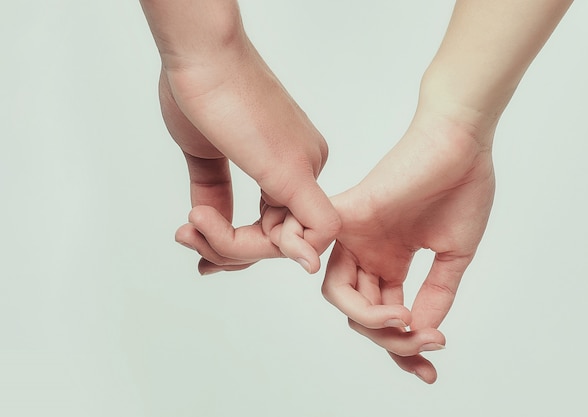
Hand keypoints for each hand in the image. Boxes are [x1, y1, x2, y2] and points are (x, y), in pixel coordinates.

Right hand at [141, 1, 339, 272]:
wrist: (200, 53)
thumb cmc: (201, 89)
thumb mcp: (205, 153)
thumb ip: (214, 192)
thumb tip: (208, 221)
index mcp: (290, 161)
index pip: (274, 226)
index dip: (236, 245)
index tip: (195, 237)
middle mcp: (307, 165)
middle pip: (279, 238)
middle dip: (229, 251)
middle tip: (186, 235)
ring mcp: (305, 168)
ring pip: (287, 242)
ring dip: (231, 248)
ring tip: (191, 224)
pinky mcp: (294, 171)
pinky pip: (317, 230)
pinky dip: (287, 251)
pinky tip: (238, 254)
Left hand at [320, 114, 495, 382]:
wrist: (463, 144)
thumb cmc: (461, 189)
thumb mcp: (452, 258)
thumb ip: (436, 295)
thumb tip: (421, 334)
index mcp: (389, 260)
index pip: (385, 314)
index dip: (403, 348)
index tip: (429, 371)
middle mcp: (367, 251)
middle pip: (357, 311)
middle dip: (386, 339)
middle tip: (420, 341)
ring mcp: (355, 234)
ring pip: (338, 293)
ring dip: (370, 319)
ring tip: (404, 320)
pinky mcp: (349, 213)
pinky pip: (317, 247)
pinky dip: (338, 281)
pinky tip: (379, 311)